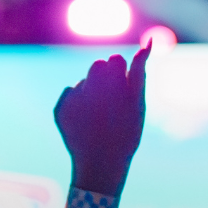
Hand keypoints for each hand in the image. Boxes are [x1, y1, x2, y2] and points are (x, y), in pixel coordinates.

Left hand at [54, 44, 150, 198]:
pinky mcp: (59, 108)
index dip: (122, 77)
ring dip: (92, 93)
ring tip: (99, 118)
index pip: (115, 60)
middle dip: (106, 80)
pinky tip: (86, 122)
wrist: (101, 165)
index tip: (124, 95)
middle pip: (98, 66)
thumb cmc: (126, 134)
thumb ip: (140, 71)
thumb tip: (147, 42)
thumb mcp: (138, 104)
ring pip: (84, 82)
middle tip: (112, 106)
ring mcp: (71, 97)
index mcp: (111, 81)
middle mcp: (88, 85)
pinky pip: (70, 95)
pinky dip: (78, 105)